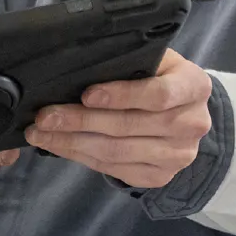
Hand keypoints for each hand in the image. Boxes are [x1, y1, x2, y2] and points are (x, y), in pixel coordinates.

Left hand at [23, 48, 211, 187]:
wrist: (183, 109)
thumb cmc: (158, 75)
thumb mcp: (153, 58)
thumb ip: (127, 60)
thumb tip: (75, 65)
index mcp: (195, 86)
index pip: (158, 94)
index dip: (121, 95)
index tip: (86, 94)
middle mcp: (193, 124)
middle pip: (130, 126)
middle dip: (81, 121)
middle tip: (45, 116)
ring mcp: (178, 155)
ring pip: (117, 152)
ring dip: (72, 142)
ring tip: (41, 132)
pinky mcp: (161, 177)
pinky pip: (115, 169)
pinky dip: (81, 157)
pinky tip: (59, 146)